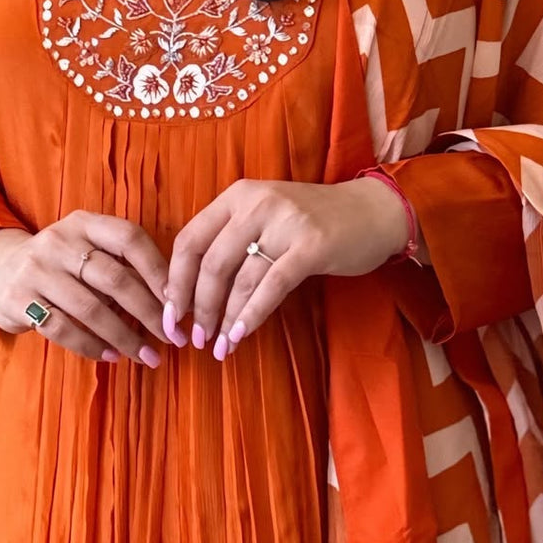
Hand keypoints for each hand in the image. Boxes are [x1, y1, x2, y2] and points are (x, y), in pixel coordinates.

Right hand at [0, 212, 186, 365]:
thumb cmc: (61, 263)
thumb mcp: (85, 246)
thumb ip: (119, 262)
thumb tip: (171, 299)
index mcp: (84, 222)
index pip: (129, 238)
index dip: (157, 270)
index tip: (177, 301)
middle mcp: (59, 241)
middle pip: (114, 278)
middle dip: (148, 312)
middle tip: (171, 337)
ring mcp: (36, 269)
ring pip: (91, 308)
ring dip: (125, 337)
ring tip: (147, 355)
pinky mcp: (19, 300)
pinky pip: (63, 329)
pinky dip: (91, 346)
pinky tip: (112, 356)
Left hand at [162, 178, 408, 360]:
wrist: (371, 210)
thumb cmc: (311, 220)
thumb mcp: (264, 216)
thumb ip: (230, 240)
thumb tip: (189, 290)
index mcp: (238, 195)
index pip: (190, 238)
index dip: (175, 280)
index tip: (171, 314)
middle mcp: (257, 203)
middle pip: (210, 262)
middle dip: (197, 306)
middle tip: (194, 338)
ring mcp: (285, 222)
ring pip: (240, 278)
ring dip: (224, 318)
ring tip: (218, 347)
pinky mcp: (311, 246)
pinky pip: (271, 286)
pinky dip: (252, 315)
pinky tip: (240, 337)